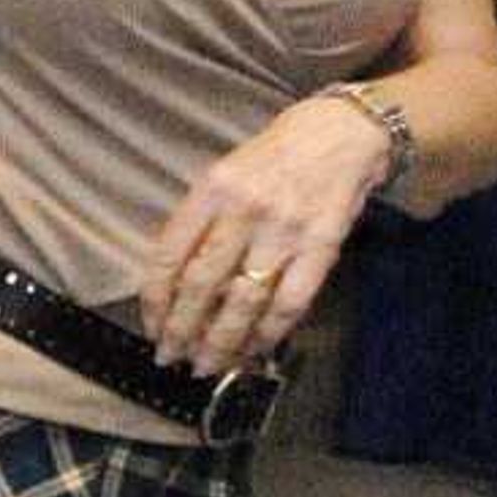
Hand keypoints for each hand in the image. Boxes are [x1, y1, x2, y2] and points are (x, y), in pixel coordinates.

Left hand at [137, 89, 397, 376]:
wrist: (344, 132)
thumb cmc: (279, 153)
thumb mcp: (227, 172)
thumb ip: (201, 220)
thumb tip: (175, 280)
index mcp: (213, 188)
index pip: (170, 254)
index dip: (156, 300)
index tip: (152, 326)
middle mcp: (245, 209)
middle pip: (201, 284)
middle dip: (182, 330)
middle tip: (171, 356)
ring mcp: (285, 230)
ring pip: (243, 301)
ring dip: (222, 341)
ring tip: (208, 363)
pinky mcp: (321, 247)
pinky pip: (289, 302)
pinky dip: (269, 332)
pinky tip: (254, 348)